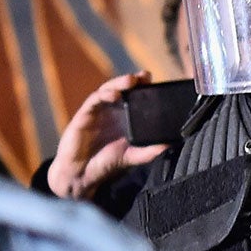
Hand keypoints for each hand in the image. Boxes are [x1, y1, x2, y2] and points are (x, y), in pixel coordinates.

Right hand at [46, 71, 170, 199]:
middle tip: (145, 76)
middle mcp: (112, 111)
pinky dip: (104, 94)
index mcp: (125, 118)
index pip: (136, 97)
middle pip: (124, 89)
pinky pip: (95, 99)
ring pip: (109, 89)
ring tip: (131, 80)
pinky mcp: (85, 114)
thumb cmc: (105, 164)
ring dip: (120, 83)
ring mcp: (98, 110)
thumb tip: (169, 145)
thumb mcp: (131, 156)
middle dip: (135, 80)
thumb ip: (149, 151)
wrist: (81, 175)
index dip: (146, 88)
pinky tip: (114, 94)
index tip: (156, 83)